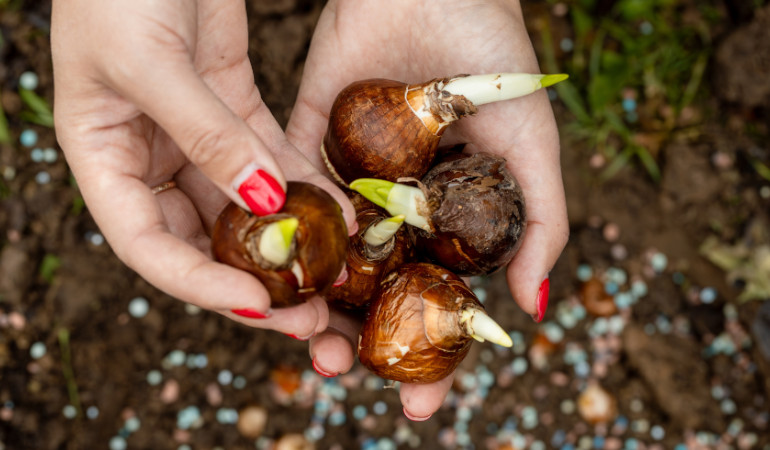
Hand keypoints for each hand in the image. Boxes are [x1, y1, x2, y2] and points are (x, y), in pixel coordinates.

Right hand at [51, 0, 354, 337]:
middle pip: (201, 240)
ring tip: (334, 280)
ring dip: (286, 245)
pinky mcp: (236, 109)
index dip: (197, 284)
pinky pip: (273, 160)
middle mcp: (148, 157)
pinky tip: (340, 216)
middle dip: (252, 281)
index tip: (254, 303)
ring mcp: (196, 137)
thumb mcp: (151, 62)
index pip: (146, 245)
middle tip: (306, 314)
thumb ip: (206, 135)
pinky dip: (304, 188)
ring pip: (243, 208)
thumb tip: (264, 203)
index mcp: (103, 157)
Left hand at [286, 0, 568, 418]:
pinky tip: (275, 282)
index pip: (437, 301)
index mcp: (448, 218)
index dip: (431, 354)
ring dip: (316, 307)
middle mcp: (396, 208)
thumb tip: (533, 309)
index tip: (420, 404)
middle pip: (376, 291)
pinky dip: (282, 241)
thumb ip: (541, 221)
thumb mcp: (532, 144)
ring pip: (327, 258)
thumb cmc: (495, 57)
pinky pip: (290, 198)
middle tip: (346, 378)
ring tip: (310, 348)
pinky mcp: (305, 141)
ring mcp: (350, 179)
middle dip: (362, 342)